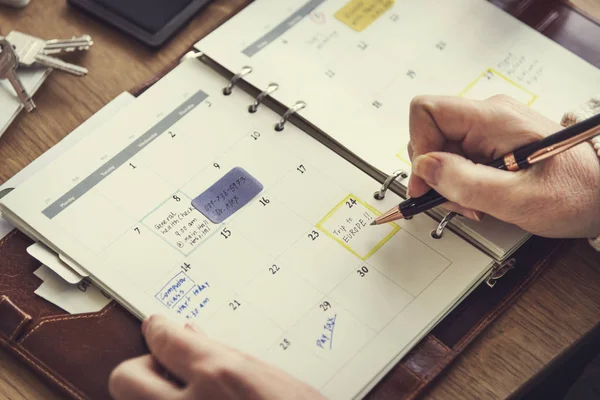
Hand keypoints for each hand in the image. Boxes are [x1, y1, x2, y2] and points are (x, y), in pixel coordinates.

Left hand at [109, 315, 323, 399]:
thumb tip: (192, 335)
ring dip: (152, 395)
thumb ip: (225, 357)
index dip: (157, 329)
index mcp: (219, 376)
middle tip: (167, 370)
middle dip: (142, 368)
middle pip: (124, 377)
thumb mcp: (272, 380)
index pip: (163, 339)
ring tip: (182, 396)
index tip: (157, 328)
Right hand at [407, 94, 599, 238]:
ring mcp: (489, 128)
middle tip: (457, 200)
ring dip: (447, 182)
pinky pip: (457, 157)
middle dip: (434, 173)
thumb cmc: (576, 193)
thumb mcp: (517, 198)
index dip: (418, 146)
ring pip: (441, 149)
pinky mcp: (491, 141)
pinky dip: (460, 181)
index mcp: (494, 119)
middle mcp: (489, 116)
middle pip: (430, 134)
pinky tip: (480, 196)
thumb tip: (425, 168)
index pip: (427, 110)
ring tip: (474, 203)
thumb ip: (466, 183)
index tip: (427, 182)